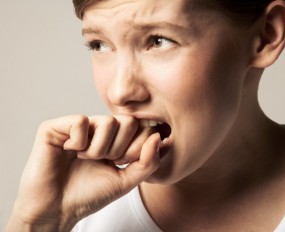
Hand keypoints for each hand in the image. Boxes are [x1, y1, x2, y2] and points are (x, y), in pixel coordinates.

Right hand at [6, 115, 160, 231]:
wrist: (57, 209)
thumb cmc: (90, 194)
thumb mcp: (126, 180)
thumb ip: (148, 162)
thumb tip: (158, 137)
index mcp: (114, 139)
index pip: (141, 127)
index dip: (136, 148)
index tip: (121, 163)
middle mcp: (97, 129)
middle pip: (128, 121)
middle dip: (120, 149)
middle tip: (104, 160)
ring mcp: (78, 126)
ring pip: (107, 122)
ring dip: (100, 149)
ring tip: (86, 158)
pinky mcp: (56, 127)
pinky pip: (80, 121)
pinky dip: (78, 142)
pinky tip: (70, 151)